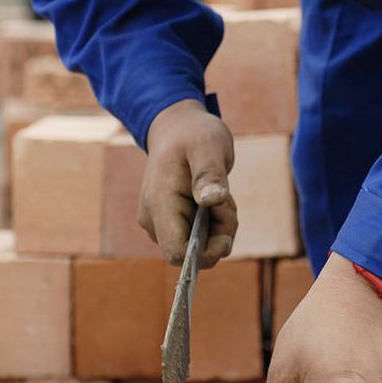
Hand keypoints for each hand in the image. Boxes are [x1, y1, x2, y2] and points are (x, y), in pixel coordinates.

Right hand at [140, 98, 236, 266]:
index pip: (176, 253)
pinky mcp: (170, 224)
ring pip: (197, 249)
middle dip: (218, 235)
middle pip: (192, 254)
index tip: (225, 230)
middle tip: (227, 201)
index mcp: (159, 203)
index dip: (205, 252)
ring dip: (219, 229)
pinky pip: (198, 240)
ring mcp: (159, 223)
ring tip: (222, 196)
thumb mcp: (208, 146)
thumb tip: (212, 201)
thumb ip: (209, 173)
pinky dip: (214, 226)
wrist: (177, 128)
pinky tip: (216, 201)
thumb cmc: (193, 134)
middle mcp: (153, 220)